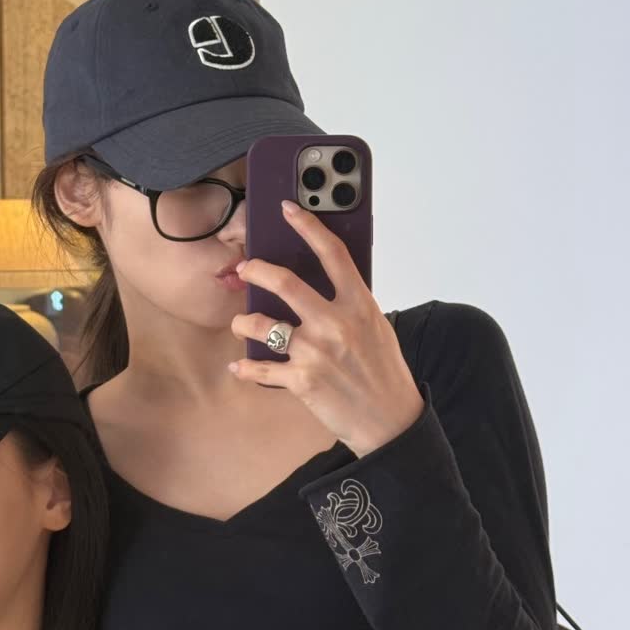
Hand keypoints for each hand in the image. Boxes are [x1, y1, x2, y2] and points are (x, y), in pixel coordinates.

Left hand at [229, 200, 424, 458]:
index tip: (288, 209)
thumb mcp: (376, 327)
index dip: (308, 226)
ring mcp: (317, 352)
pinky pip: (261, 368)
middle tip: (247, 268)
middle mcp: (336, 323)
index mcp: (359, 304)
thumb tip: (324, 280)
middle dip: (257, 270)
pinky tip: (239, 365)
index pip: (332, 253)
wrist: (390, 421)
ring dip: (244, 322)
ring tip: (241, 324)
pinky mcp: (302, 381)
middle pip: (285, 282)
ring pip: (263, 325)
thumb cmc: (383, 371)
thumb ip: (350, 303)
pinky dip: (245, 367)